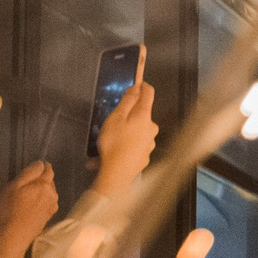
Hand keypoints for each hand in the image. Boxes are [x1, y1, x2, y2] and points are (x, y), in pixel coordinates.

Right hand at [0, 161, 58, 257]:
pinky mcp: (49, 216)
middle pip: (50, 181)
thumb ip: (29, 173)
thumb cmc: (10, 209)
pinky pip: (48, 202)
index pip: (48, 170)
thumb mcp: (14, 187)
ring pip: (50, 192)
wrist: (14, 236)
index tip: (39, 165)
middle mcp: (52, 194)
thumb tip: (41, 163)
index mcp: (44, 185)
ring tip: (30, 193)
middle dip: (42, 178)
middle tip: (30, 181)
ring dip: (43, 190)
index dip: (44, 166)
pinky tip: (34, 204)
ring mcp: (52, 206)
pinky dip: (43, 200)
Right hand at [90, 83, 157, 199]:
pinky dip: (123, 147)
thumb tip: (137, 88)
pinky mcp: (144, 155)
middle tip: (111, 120)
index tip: (137, 83)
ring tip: (106, 142)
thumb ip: (127, 101)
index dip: (143, 86)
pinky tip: (110, 153)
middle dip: (127, 115)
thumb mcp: (116, 117)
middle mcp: (151, 128)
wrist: (117, 174)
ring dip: (122, 134)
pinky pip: (133, 146)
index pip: (149, 94)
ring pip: (136, 132)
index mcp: (144, 116)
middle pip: (141, 114)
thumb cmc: (114, 144)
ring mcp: (149, 143)